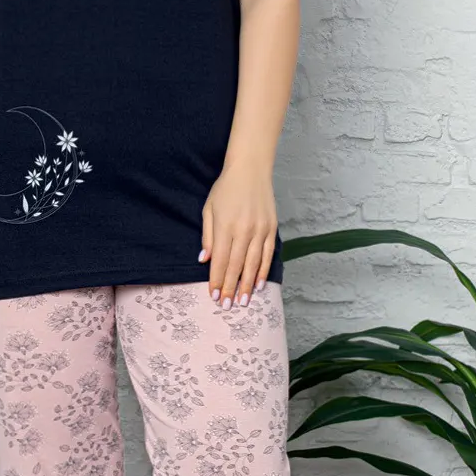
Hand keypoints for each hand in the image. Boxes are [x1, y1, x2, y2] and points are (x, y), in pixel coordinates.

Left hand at [199, 160, 276, 306]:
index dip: (216, 280)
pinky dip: (263, 271)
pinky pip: (267, 255)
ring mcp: (260, 230)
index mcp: (226, 226)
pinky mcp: (271, 228)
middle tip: (226, 306)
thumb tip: (204, 260)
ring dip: (246, 285)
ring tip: (242, 301)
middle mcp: (244, 230)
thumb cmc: (225, 189)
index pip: (220, 260)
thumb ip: (207, 236)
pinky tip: (258, 284)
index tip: (213, 296)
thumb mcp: (209, 209)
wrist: (250, 169)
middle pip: (236, 266)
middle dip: (230, 288)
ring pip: (253, 264)